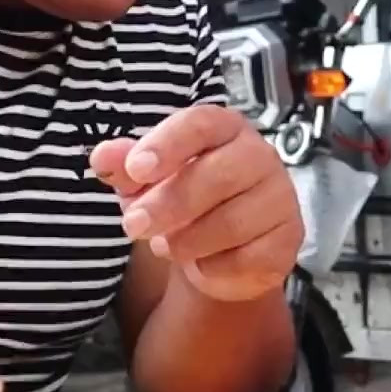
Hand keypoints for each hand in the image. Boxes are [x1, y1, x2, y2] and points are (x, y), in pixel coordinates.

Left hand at [91, 105, 301, 301]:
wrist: (221, 250)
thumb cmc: (185, 200)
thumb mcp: (148, 180)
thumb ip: (125, 166)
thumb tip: (102, 158)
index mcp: (225, 129)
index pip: (201, 123)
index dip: (167, 144)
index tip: (135, 169)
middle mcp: (260, 156)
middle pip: (217, 175)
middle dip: (168, 204)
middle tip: (132, 225)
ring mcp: (280, 197)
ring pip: (231, 222)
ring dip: (188, 240)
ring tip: (167, 245)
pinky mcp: (288, 239)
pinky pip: (247, 258)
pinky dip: (214, 267)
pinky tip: (203, 262)